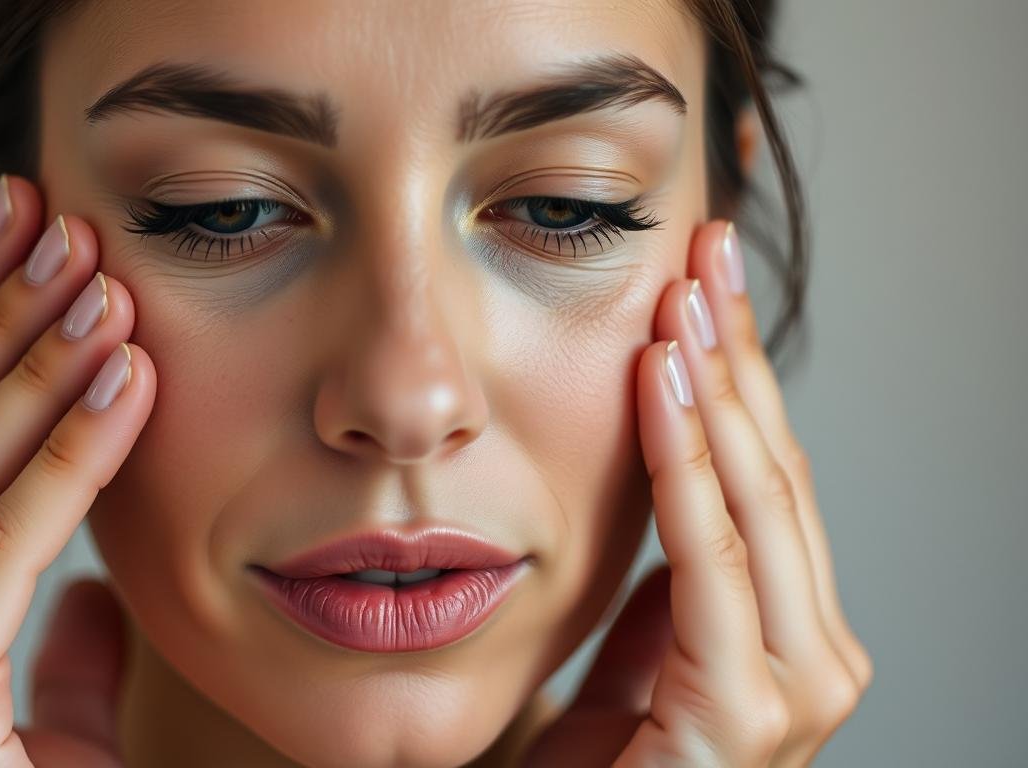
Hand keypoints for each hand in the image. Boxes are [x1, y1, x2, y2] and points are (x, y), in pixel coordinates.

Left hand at [524, 221, 871, 766]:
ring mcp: (793, 686)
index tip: (705, 283)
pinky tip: (662, 382)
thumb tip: (671, 498)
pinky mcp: (746, 713)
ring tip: (685, 290)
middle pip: (772, 469)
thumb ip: (667, 594)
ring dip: (717, 385)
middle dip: (737, 353)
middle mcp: (812, 654)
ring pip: (757, 499)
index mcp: (789, 633)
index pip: (766, 476)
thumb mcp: (635, 659)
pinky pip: (710, 559)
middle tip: (707, 250)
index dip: (739, 373)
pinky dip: (686, 462)